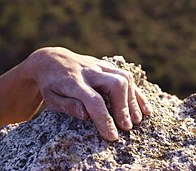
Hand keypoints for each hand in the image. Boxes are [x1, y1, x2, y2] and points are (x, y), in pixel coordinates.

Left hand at [30, 47, 151, 140]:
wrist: (51, 59)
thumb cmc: (50, 83)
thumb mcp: (51, 98)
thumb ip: (67, 106)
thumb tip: (86, 116)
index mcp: (73, 82)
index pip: (93, 100)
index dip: (104, 119)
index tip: (112, 136)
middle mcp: (89, 71)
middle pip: (114, 84)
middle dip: (124, 106)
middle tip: (126, 127)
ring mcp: (99, 66)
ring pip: (123, 77)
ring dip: (133, 100)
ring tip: (136, 120)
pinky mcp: (105, 65)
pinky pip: (126, 76)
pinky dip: (137, 92)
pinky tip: (145, 108)